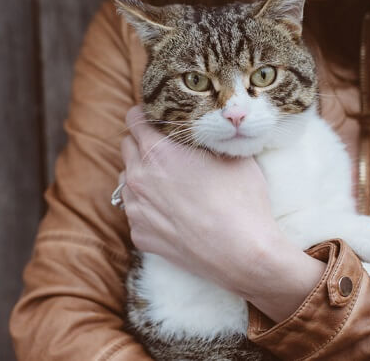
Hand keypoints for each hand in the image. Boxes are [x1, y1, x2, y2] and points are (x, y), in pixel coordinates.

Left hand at [120, 106, 324, 321]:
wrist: (243, 254)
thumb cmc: (242, 201)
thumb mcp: (232, 155)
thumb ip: (208, 138)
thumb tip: (206, 128)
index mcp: (159, 152)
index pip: (134, 119)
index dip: (146, 114)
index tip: (156, 118)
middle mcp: (139, 178)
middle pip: (127, 147)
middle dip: (143, 143)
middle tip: (167, 148)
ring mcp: (136, 209)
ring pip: (126, 180)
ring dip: (142, 175)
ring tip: (170, 183)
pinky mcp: (140, 235)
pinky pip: (136, 211)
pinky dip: (148, 207)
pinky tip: (173, 212)